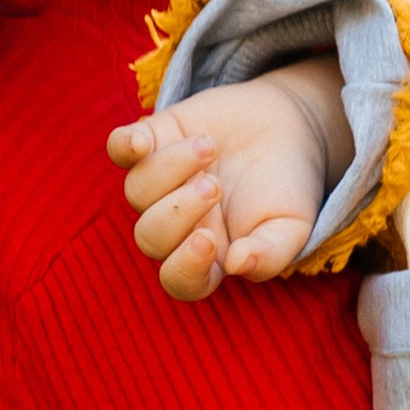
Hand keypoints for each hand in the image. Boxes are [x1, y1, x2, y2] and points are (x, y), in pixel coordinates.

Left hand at [106, 67, 347, 300]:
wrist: (289, 128)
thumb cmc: (288, 187)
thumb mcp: (292, 226)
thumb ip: (269, 254)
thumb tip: (236, 264)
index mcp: (209, 256)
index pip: (180, 281)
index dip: (185, 267)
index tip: (209, 239)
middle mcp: (177, 225)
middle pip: (150, 237)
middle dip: (179, 211)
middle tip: (214, 186)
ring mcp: (161, 183)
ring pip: (136, 191)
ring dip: (170, 169)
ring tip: (210, 147)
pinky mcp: (154, 141)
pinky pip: (117, 149)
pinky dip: (124, 145)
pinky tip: (143, 142)